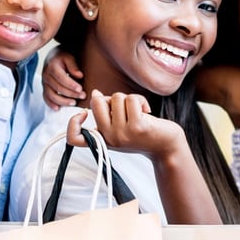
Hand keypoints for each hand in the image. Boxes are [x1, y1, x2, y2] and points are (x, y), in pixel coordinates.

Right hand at [42, 46, 85, 109]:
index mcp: (52, 66)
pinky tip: (58, 108)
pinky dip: (51, 104)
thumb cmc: (63, 57)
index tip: (80, 89)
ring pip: (51, 95)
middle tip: (82, 96)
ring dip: (63, 101)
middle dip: (71, 93)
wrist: (53, 56)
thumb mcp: (69, 57)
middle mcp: (46, 75)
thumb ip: (73, 66)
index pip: (61, 78)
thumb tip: (79, 75)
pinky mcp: (44, 88)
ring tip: (74, 103)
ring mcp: (44, 83)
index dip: (71, 85)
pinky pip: (46, 98)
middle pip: (58, 88)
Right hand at [70, 90, 184, 158]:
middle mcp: (110, 139)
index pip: (74, 138)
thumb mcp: (120, 127)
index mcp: (103, 140)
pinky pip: (131, 99)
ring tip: (138, 112)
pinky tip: (147, 111)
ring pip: (116, 97)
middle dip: (110, 98)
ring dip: (129, 99)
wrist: (166, 147)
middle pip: (97, 103)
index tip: (84, 113)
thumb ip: (106, 114)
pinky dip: (140, 100)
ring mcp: (123, 133)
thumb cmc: (143, 133)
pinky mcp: (138, 126)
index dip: (72, 123)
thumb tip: (95, 93)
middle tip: (124, 108)